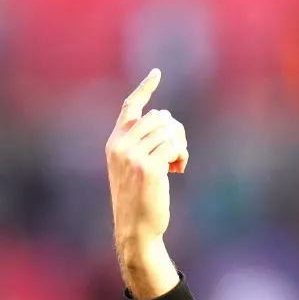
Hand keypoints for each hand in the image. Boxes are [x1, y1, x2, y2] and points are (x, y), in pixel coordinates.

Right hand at [105, 68, 189, 246]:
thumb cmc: (141, 198)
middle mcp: (120, 145)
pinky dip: (182, 155)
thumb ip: (145, 143)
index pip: (131, 107)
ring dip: (181, 145)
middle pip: (160, 118)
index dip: (145, 88)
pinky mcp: (149, 168)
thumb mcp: (135, 167)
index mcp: (114, 142)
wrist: (136, 226)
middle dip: (176, 131)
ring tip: (177, 163)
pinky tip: (179, 169)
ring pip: (170, 131)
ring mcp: (133, 156)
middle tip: (178, 152)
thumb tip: (167, 118)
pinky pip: (175, 146)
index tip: (157, 72)